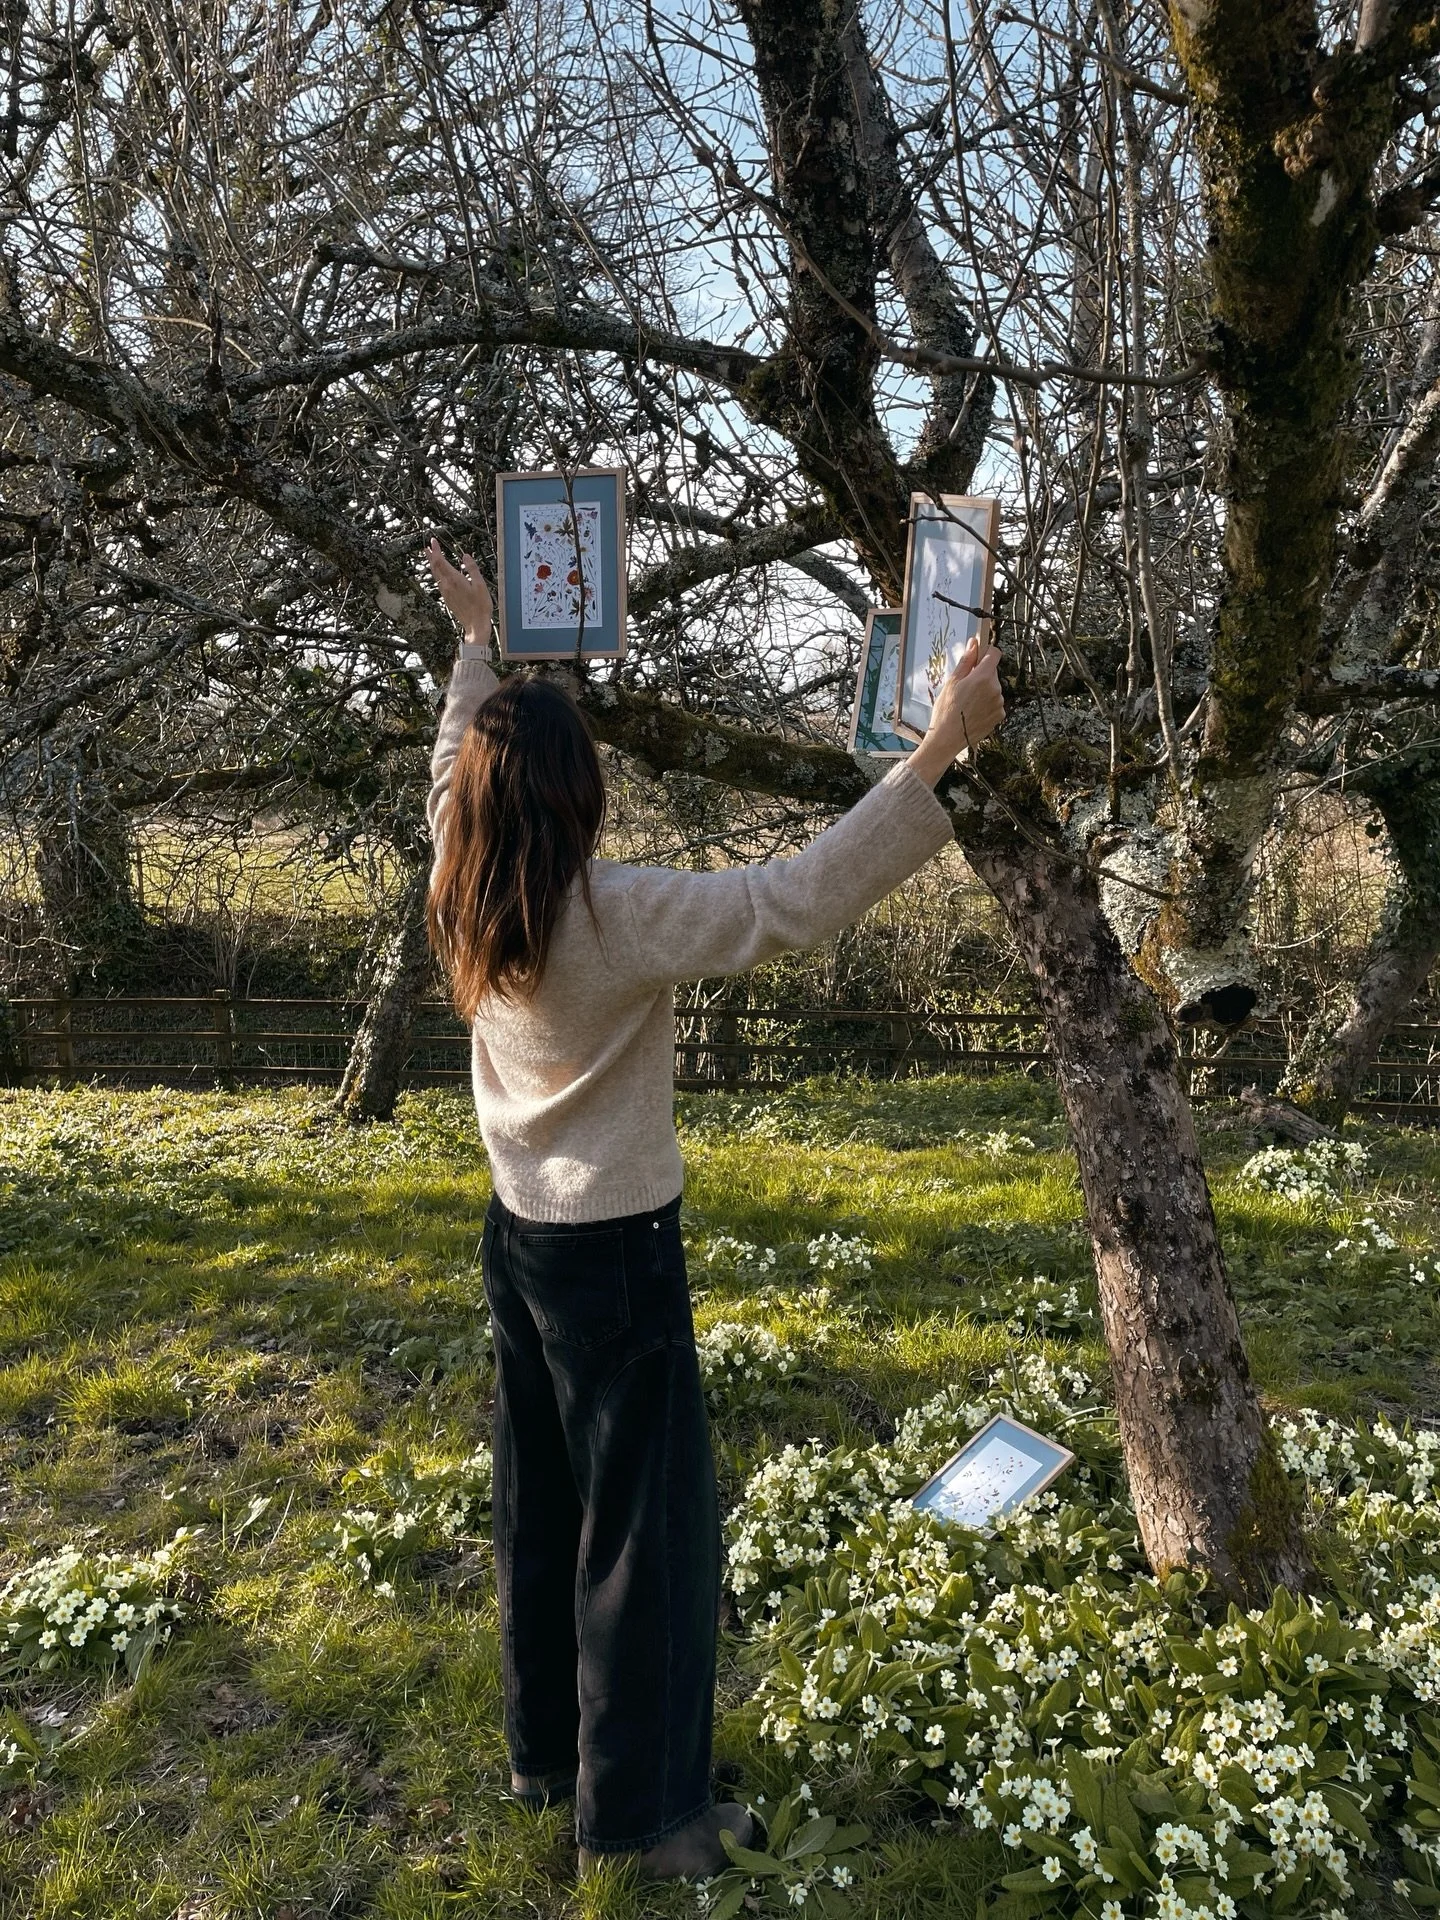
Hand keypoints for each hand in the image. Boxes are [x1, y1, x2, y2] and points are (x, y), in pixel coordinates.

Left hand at [426, 537, 493, 645]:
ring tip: (431, 558)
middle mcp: (447, 586)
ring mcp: (446, 593)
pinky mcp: (447, 599)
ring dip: (433, 565)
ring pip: (436, 575)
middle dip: (431, 556)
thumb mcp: (480, 584)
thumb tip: (465, 556)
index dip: (435, 550)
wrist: (476, 625)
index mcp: (454, 580)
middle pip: (435, 567)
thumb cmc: (480, 607)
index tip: (433, 541)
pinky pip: (439, 583)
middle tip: (427, 547)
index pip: (440, 561)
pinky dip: (437, 574)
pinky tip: (440, 574)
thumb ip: (472, 568)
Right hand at [908, 636, 1004, 786]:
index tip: (978, 656)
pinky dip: (986, 704)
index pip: (995, 653)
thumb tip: (974, 644)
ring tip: (967, 702)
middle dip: (981, 675)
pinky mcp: (999, 715)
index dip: (986, 652)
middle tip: (964, 687)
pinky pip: (994, 702)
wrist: (947, 739)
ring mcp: (999, 703)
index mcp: (983, 677)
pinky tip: (972, 711)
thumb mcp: (952, 682)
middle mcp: (996, 689)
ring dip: (984, 690)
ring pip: (993, 688)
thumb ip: (966, 661)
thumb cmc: (946, 711)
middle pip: (992, 672)